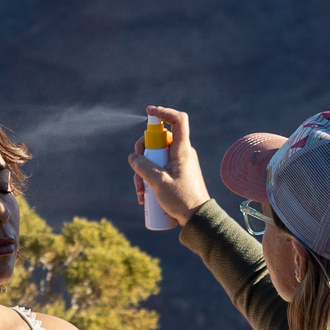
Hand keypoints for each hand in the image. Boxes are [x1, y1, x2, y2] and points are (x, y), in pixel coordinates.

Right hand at [131, 103, 209, 228]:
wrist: (196, 218)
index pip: (177, 120)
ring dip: (142, 171)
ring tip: (140, 190)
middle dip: (142, 152)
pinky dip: (148, 178)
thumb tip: (133, 157)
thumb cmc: (182, 200)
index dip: (163, 112)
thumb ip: (143, 167)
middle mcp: (180, 152)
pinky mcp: (175, 173)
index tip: (148, 112)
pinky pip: (158, 168)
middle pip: (158, 139)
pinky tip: (143, 195)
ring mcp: (178, 163)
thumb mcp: (158, 183)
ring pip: (155, 156)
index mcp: (181, 150)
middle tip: (136, 168)